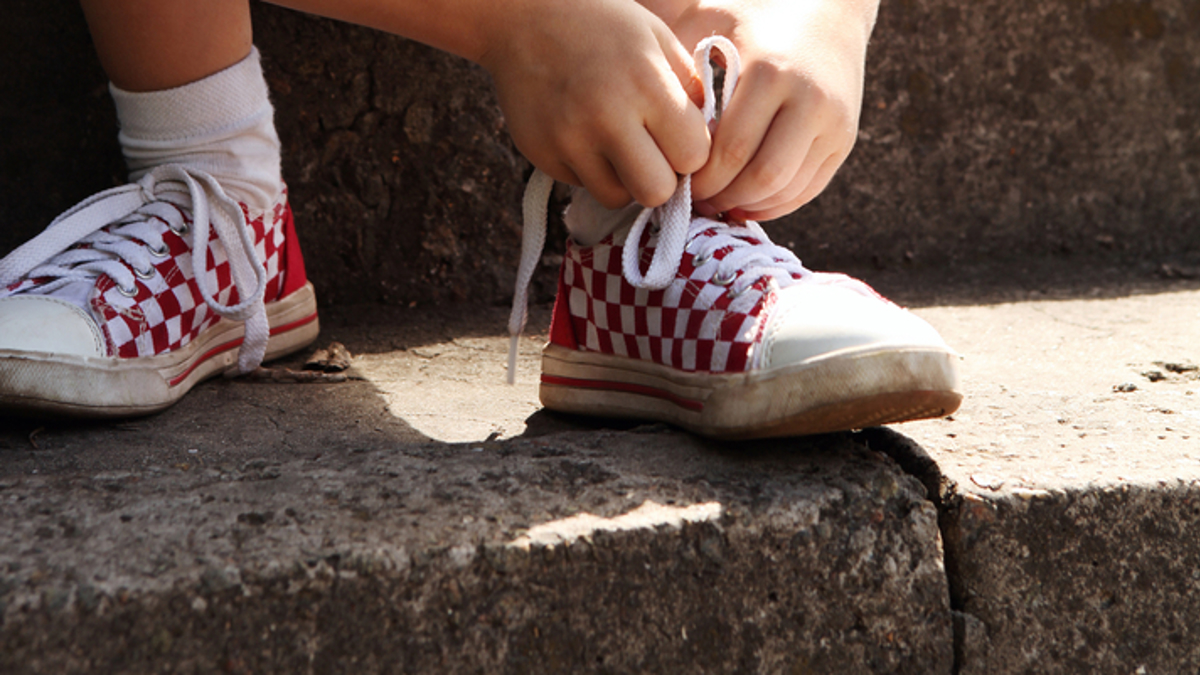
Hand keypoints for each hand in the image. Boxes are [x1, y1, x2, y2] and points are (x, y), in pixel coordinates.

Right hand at [479, 0, 710, 208]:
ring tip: (619, 147)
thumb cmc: (602, 25)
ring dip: (626, 180)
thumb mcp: (657, 39)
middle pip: (657, 192)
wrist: (523, 16)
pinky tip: (586, 137)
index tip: (679, 137)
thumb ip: (689, 89)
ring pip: (618, 198)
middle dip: (662, 178)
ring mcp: (570, 140)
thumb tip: (709, 143)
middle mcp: (607, 117)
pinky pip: (583, 186)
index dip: (691, 151)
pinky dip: (592, 171)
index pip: (693, 156)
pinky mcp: (542, 155)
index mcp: (647, 85)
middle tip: (653, 154)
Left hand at [658, 0, 878, 220]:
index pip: (730, 151)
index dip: (701, 179)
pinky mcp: (844, 140)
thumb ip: (676, 61)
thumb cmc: (752, 14)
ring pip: (786, 189)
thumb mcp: (711, 21)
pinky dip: (774, 204)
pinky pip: (807, 189)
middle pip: (761, 177)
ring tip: (718, 203)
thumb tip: (633, 105)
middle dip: (723, 198)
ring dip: (747, 205)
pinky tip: (746, 201)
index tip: (678, 182)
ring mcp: (833, 123)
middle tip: (696, 202)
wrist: (827, 7)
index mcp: (770, 73)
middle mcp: (809, 100)